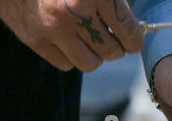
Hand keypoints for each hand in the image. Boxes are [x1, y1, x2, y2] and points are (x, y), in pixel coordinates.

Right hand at [0, 0, 142, 71]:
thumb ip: (111, 0)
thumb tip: (133, 28)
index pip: (129, 32)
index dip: (135, 39)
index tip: (132, 40)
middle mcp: (74, 11)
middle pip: (112, 52)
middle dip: (114, 46)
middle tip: (107, 35)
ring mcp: (54, 28)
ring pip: (91, 64)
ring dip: (94, 55)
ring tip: (88, 38)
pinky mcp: (36, 40)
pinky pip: (66, 64)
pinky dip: (70, 55)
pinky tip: (66, 38)